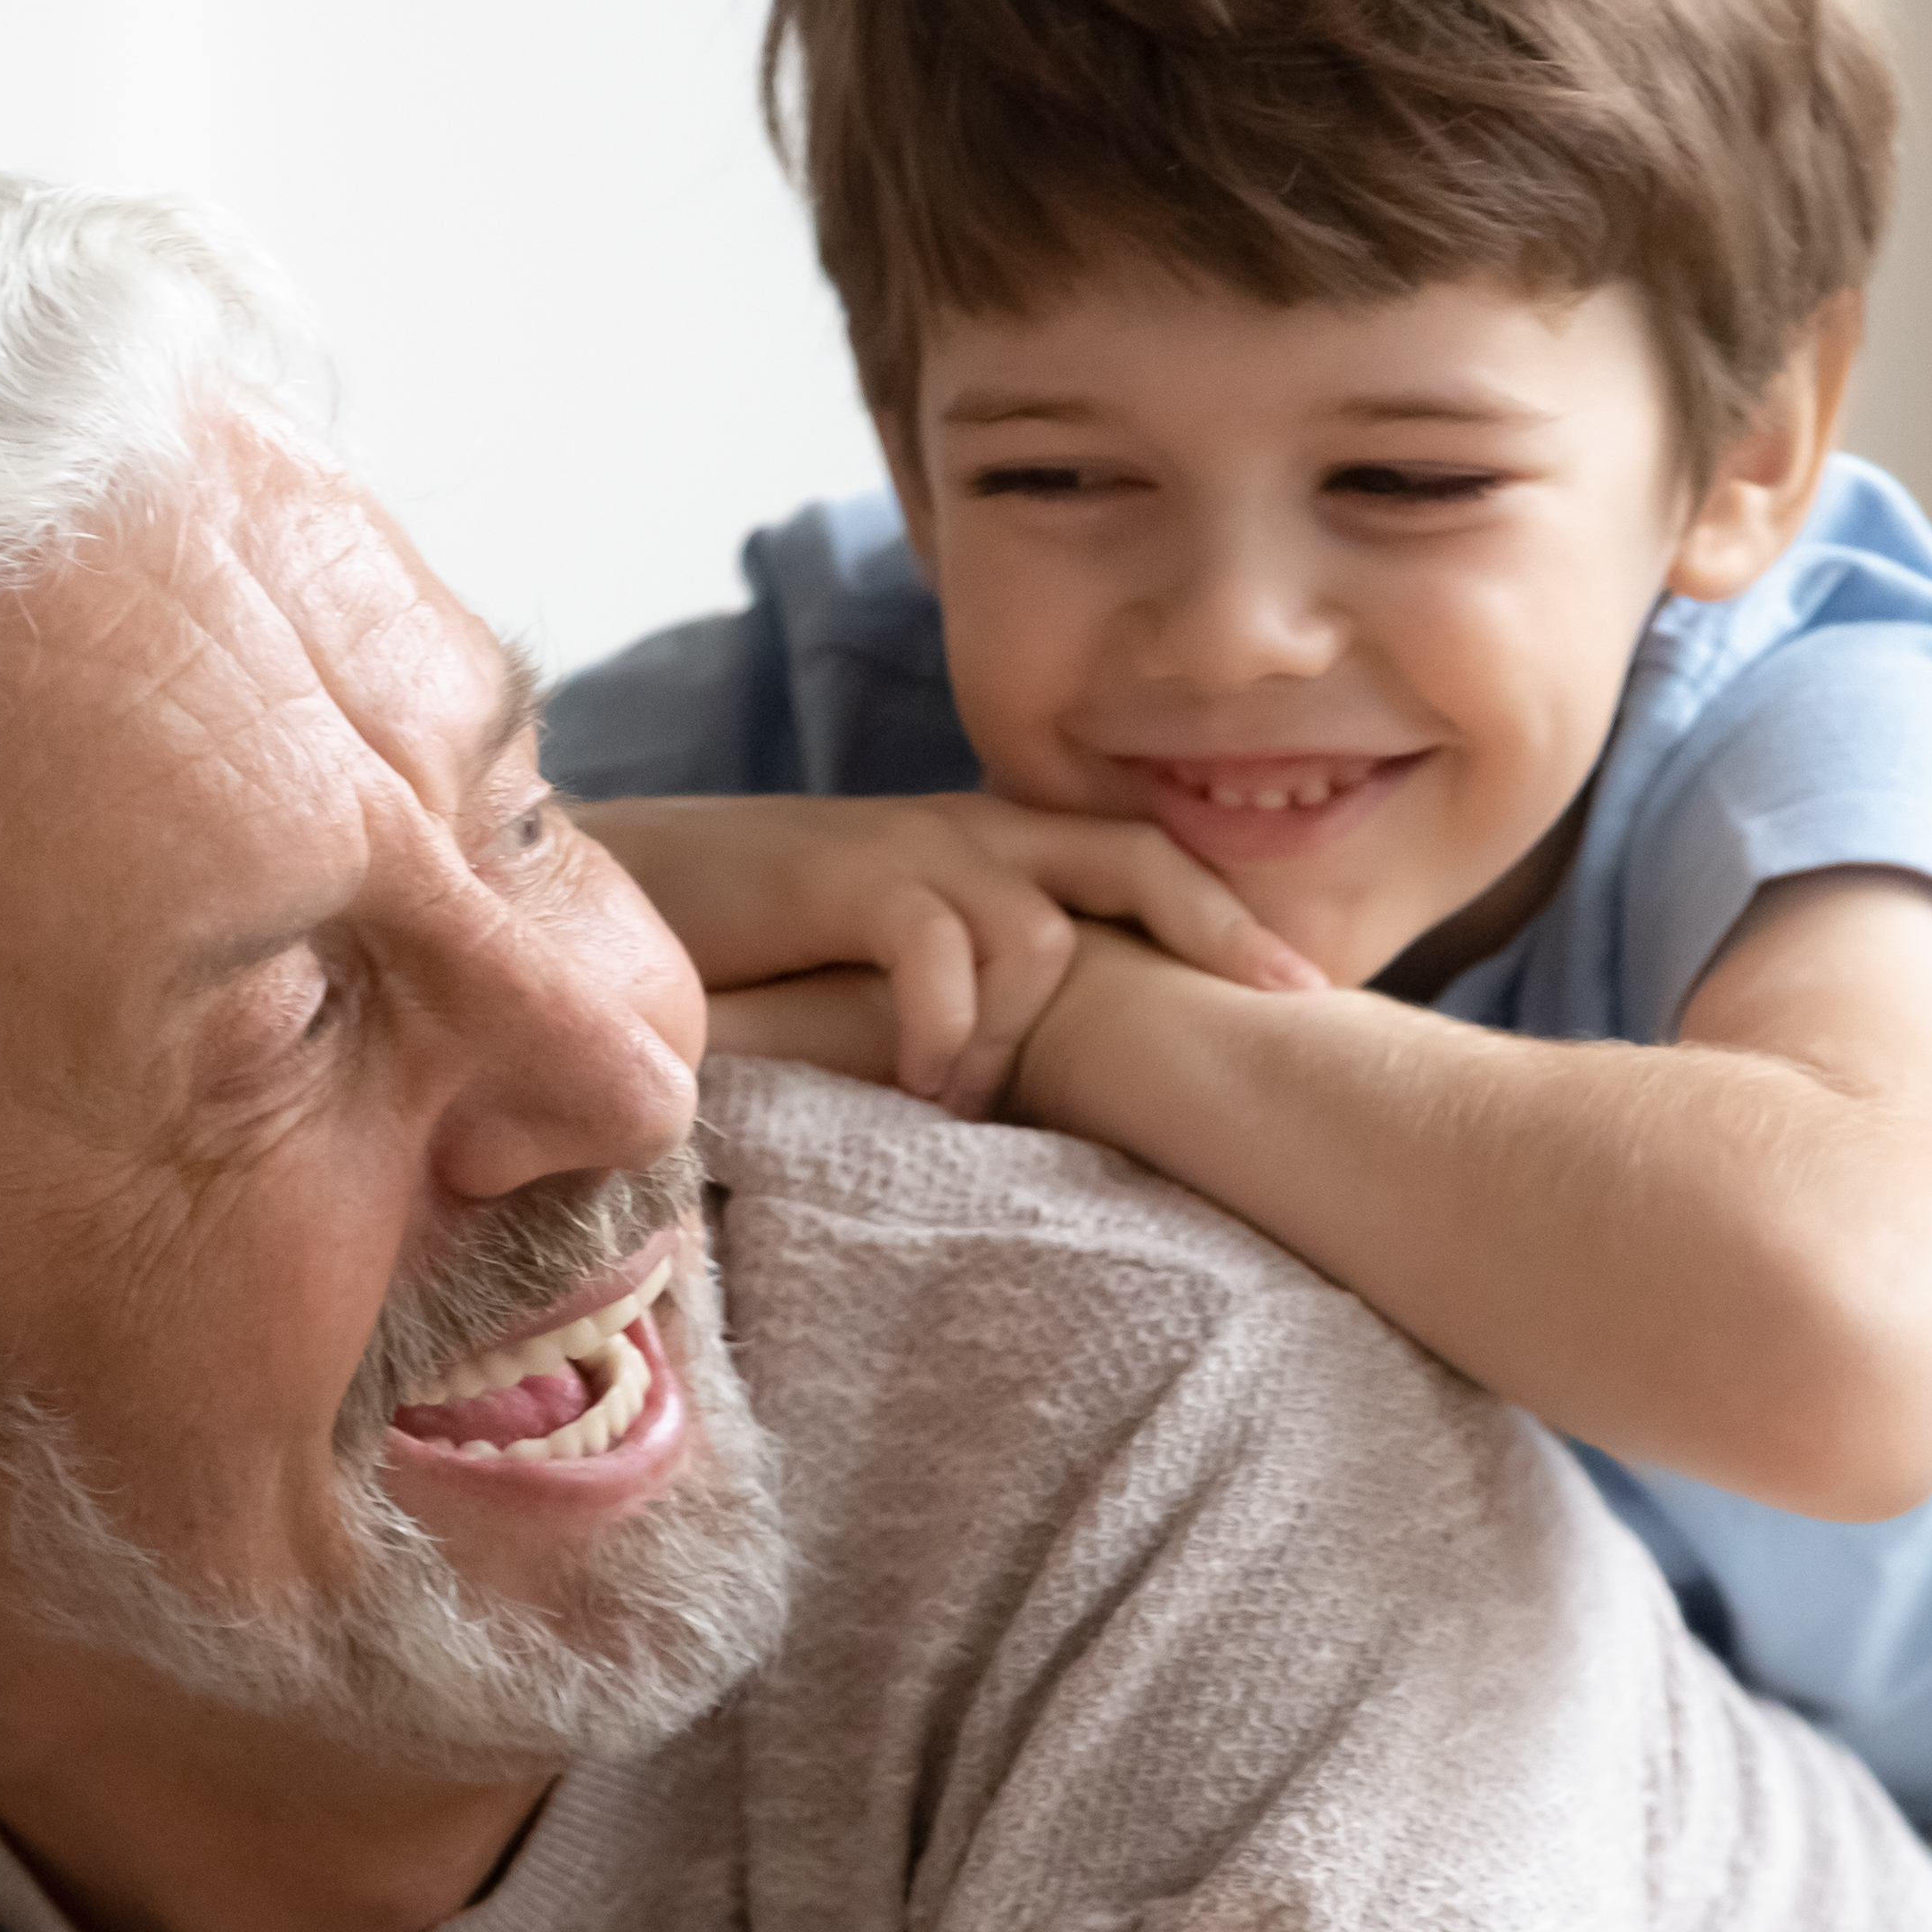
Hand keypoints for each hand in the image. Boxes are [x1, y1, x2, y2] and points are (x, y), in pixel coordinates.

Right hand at [582, 793, 1324, 1112]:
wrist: (622, 891)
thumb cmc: (758, 949)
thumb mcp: (885, 967)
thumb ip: (973, 992)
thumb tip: (1055, 1080)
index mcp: (989, 847)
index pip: (1140, 858)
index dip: (1228, 918)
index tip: (1308, 994)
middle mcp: (966, 830)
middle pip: (1130, 859)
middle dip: (1215, 935)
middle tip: (1285, 1011)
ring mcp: (905, 845)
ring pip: (1034, 933)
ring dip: (1014, 1035)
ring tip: (961, 1101)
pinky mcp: (839, 873)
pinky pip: (938, 949)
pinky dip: (944, 1027)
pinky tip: (921, 1086)